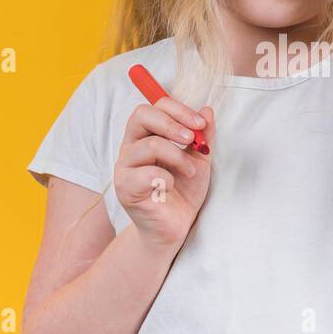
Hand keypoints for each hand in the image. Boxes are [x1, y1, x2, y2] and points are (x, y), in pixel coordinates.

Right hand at [114, 99, 215, 249]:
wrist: (175, 227)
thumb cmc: (183, 192)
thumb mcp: (199, 159)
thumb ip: (203, 136)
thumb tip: (207, 110)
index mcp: (147, 135)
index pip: (155, 107)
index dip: (179, 110)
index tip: (201, 123)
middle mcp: (131, 147)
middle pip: (141, 115)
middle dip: (172, 123)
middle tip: (192, 139)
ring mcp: (125, 167)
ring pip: (149, 145)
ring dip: (177, 156)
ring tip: (190, 171)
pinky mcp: (125, 188)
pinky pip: (146, 173)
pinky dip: (166, 178)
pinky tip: (170, 187)